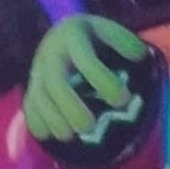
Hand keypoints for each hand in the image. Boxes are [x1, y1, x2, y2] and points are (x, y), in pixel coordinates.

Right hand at [23, 14, 149, 143]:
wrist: (63, 36)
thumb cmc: (95, 39)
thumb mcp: (110, 32)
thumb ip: (125, 42)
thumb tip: (139, 55)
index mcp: (73, 35)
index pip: (85, 59)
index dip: (102, 80)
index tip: (123, 99)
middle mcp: (51, 53)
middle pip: (55, 81)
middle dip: (70, 106)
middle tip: (89, 126)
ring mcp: (38, 71)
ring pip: (39, 97)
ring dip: (53, 119)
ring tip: (71, 136)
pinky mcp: (32, 87)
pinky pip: (30, 106)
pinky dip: (37, 122)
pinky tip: (49, 136)